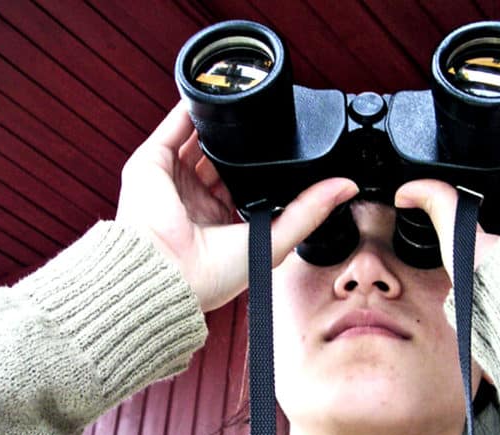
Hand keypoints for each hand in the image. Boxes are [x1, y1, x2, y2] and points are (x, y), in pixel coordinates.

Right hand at [116, 101, 358, 311]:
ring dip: (218, 122)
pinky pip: (173, 128)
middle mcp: (197, 198)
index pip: (246, 182)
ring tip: (242, 102)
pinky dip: (191, 109)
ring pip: (198, 139)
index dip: (263, 165)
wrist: (163, 273)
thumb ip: (309, 211)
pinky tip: (211, 94)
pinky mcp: (152, 163)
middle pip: (222, 157)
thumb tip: (347, 187)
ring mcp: (173, 179)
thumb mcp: (273, 240)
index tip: (285, 146)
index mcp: (223, 219)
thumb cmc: (211, 274)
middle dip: (241, 141)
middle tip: (266, 119)